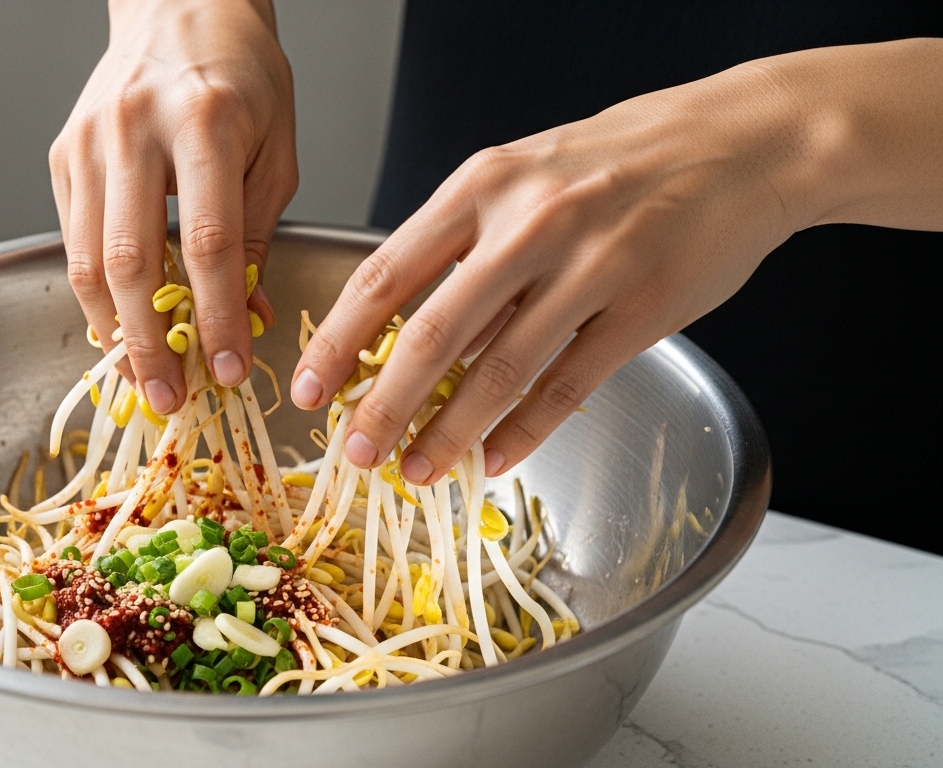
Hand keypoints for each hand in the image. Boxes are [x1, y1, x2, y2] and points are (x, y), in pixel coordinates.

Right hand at [51, 0, 296, 412]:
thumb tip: (246, 319)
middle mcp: (135, 129)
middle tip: (168, 397)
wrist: (180, 7)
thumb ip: (258, 236)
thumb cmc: (240, 76)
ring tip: (138, 378)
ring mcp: (88, 141)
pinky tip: (116, 326)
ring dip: (111, 330)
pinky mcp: (62, 153)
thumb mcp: (275, 151)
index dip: (214, 317)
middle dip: (148, 344)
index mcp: (205, 122)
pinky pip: (71, 240)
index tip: (226, 369)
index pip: (207, 243)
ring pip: (85, 258)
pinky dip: (91, 293)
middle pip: (129, 260)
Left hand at [290, 54, 857, 481]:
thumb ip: (466, 247)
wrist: (740, 142)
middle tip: (355, 452)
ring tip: (419, 470)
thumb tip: (413, 336)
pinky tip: (495, 459)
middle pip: (431, 333)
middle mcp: (529, 224)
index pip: (385, 274)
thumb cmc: (618, 161)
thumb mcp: (523, 176)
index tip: (311, 388)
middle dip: (383, 404)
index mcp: (483, 186)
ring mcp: (590, 267)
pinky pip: (569, 384)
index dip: (338, 340)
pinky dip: (525, 431)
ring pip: (499, 370)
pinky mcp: (645, 308)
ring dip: (450, 432)